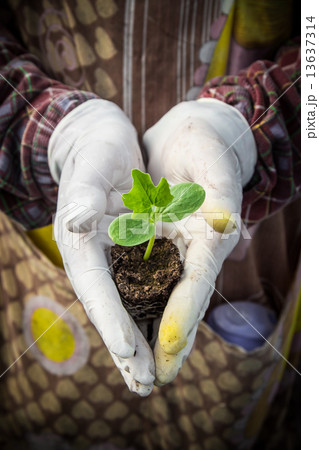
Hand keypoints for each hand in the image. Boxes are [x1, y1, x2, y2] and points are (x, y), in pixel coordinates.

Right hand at [49, 99, 154, 395]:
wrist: (104, 144)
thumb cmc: (96, 153)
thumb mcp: (91, 170)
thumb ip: (84, 198)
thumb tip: (78, 221)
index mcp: (80, 244)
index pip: (94, 288)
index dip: (109, 320)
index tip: (126, 352)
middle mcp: (97, 259)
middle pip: (111, 309)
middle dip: (127, 348)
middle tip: (144, 386)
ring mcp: (115, 259)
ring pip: (129, 307)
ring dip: (141, 342)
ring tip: (154, 378)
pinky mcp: (133, 253)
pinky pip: (145, 289)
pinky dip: (154, 315)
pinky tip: (167, 336)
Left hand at [143, 99, 256, 384]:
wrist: (188, 139)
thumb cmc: (204, 146)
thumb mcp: (211, 164)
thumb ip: (220, 195)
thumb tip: (226, 224)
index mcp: (210, 236)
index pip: (197, 282)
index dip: (184, 315)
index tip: (168, 347)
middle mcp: (192, 250)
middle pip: (180, 302)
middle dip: (166, 341)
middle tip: (153, 381)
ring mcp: (174, 250)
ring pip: (160, 298)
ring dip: (148, 334)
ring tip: (136, 371)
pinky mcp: (155, 243)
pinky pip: (143, 279)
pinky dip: (135, 306)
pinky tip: (123, 330)